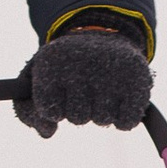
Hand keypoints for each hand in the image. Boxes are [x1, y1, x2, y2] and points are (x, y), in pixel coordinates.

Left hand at [15, 19, 151, 137]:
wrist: (104, 35)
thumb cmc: (65, 66)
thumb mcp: (38, 79)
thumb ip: (28, 110)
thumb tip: (48, 132)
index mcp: (52, 60)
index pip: (50, 111)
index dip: (54, 108)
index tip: (59, 90)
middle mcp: (82, 62)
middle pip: (77, 118)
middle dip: (79, 110)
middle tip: (83, 87)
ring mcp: (112, 71)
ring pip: (102, 120)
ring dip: (101, 112)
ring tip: (101, 88)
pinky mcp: (138, 80)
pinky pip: (126, 123)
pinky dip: (122, 118)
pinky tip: (118, 97)